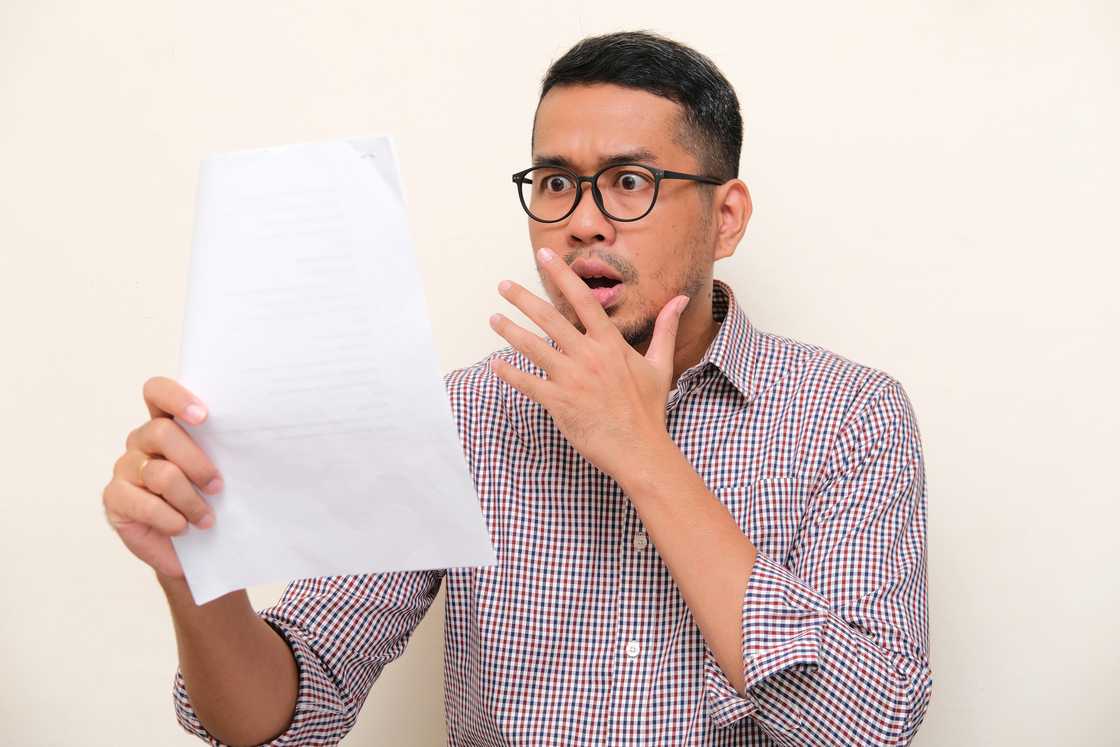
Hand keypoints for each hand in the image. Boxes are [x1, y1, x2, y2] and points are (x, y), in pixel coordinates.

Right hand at [101, 377, 221, 578]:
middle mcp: (142, 440)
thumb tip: (252, 436)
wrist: (189, 547)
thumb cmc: (208, 501)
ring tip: (207, 519)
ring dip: (190, 500)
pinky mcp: (114, 497)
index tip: (204, 416)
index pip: (157, 392)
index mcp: (166, 423)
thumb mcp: (219, 471)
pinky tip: (183, 527)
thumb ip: (222, 449)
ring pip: (160, 473)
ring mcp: (125, 467)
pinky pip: (145, 504)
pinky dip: (170, 518)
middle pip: (162, 432)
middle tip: (218, 486)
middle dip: (197, 462)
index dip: (176, 398)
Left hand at [488, 247, 687, 479]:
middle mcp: (589, 356)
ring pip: (533, 347)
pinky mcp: (560, 402)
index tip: (544, 257)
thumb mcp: (660, 364)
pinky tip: (496, 364)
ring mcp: (572, 379)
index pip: (583, 300)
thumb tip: (680, 300)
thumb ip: (665, 329)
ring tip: (493, 318)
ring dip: (509, 331)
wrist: (640, 450)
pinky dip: (509, 373)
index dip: (562, 275)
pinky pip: (528, 383)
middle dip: (523, 299)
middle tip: (503, 285)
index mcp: (611, 344)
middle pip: (549, 318)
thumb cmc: (649, 409)